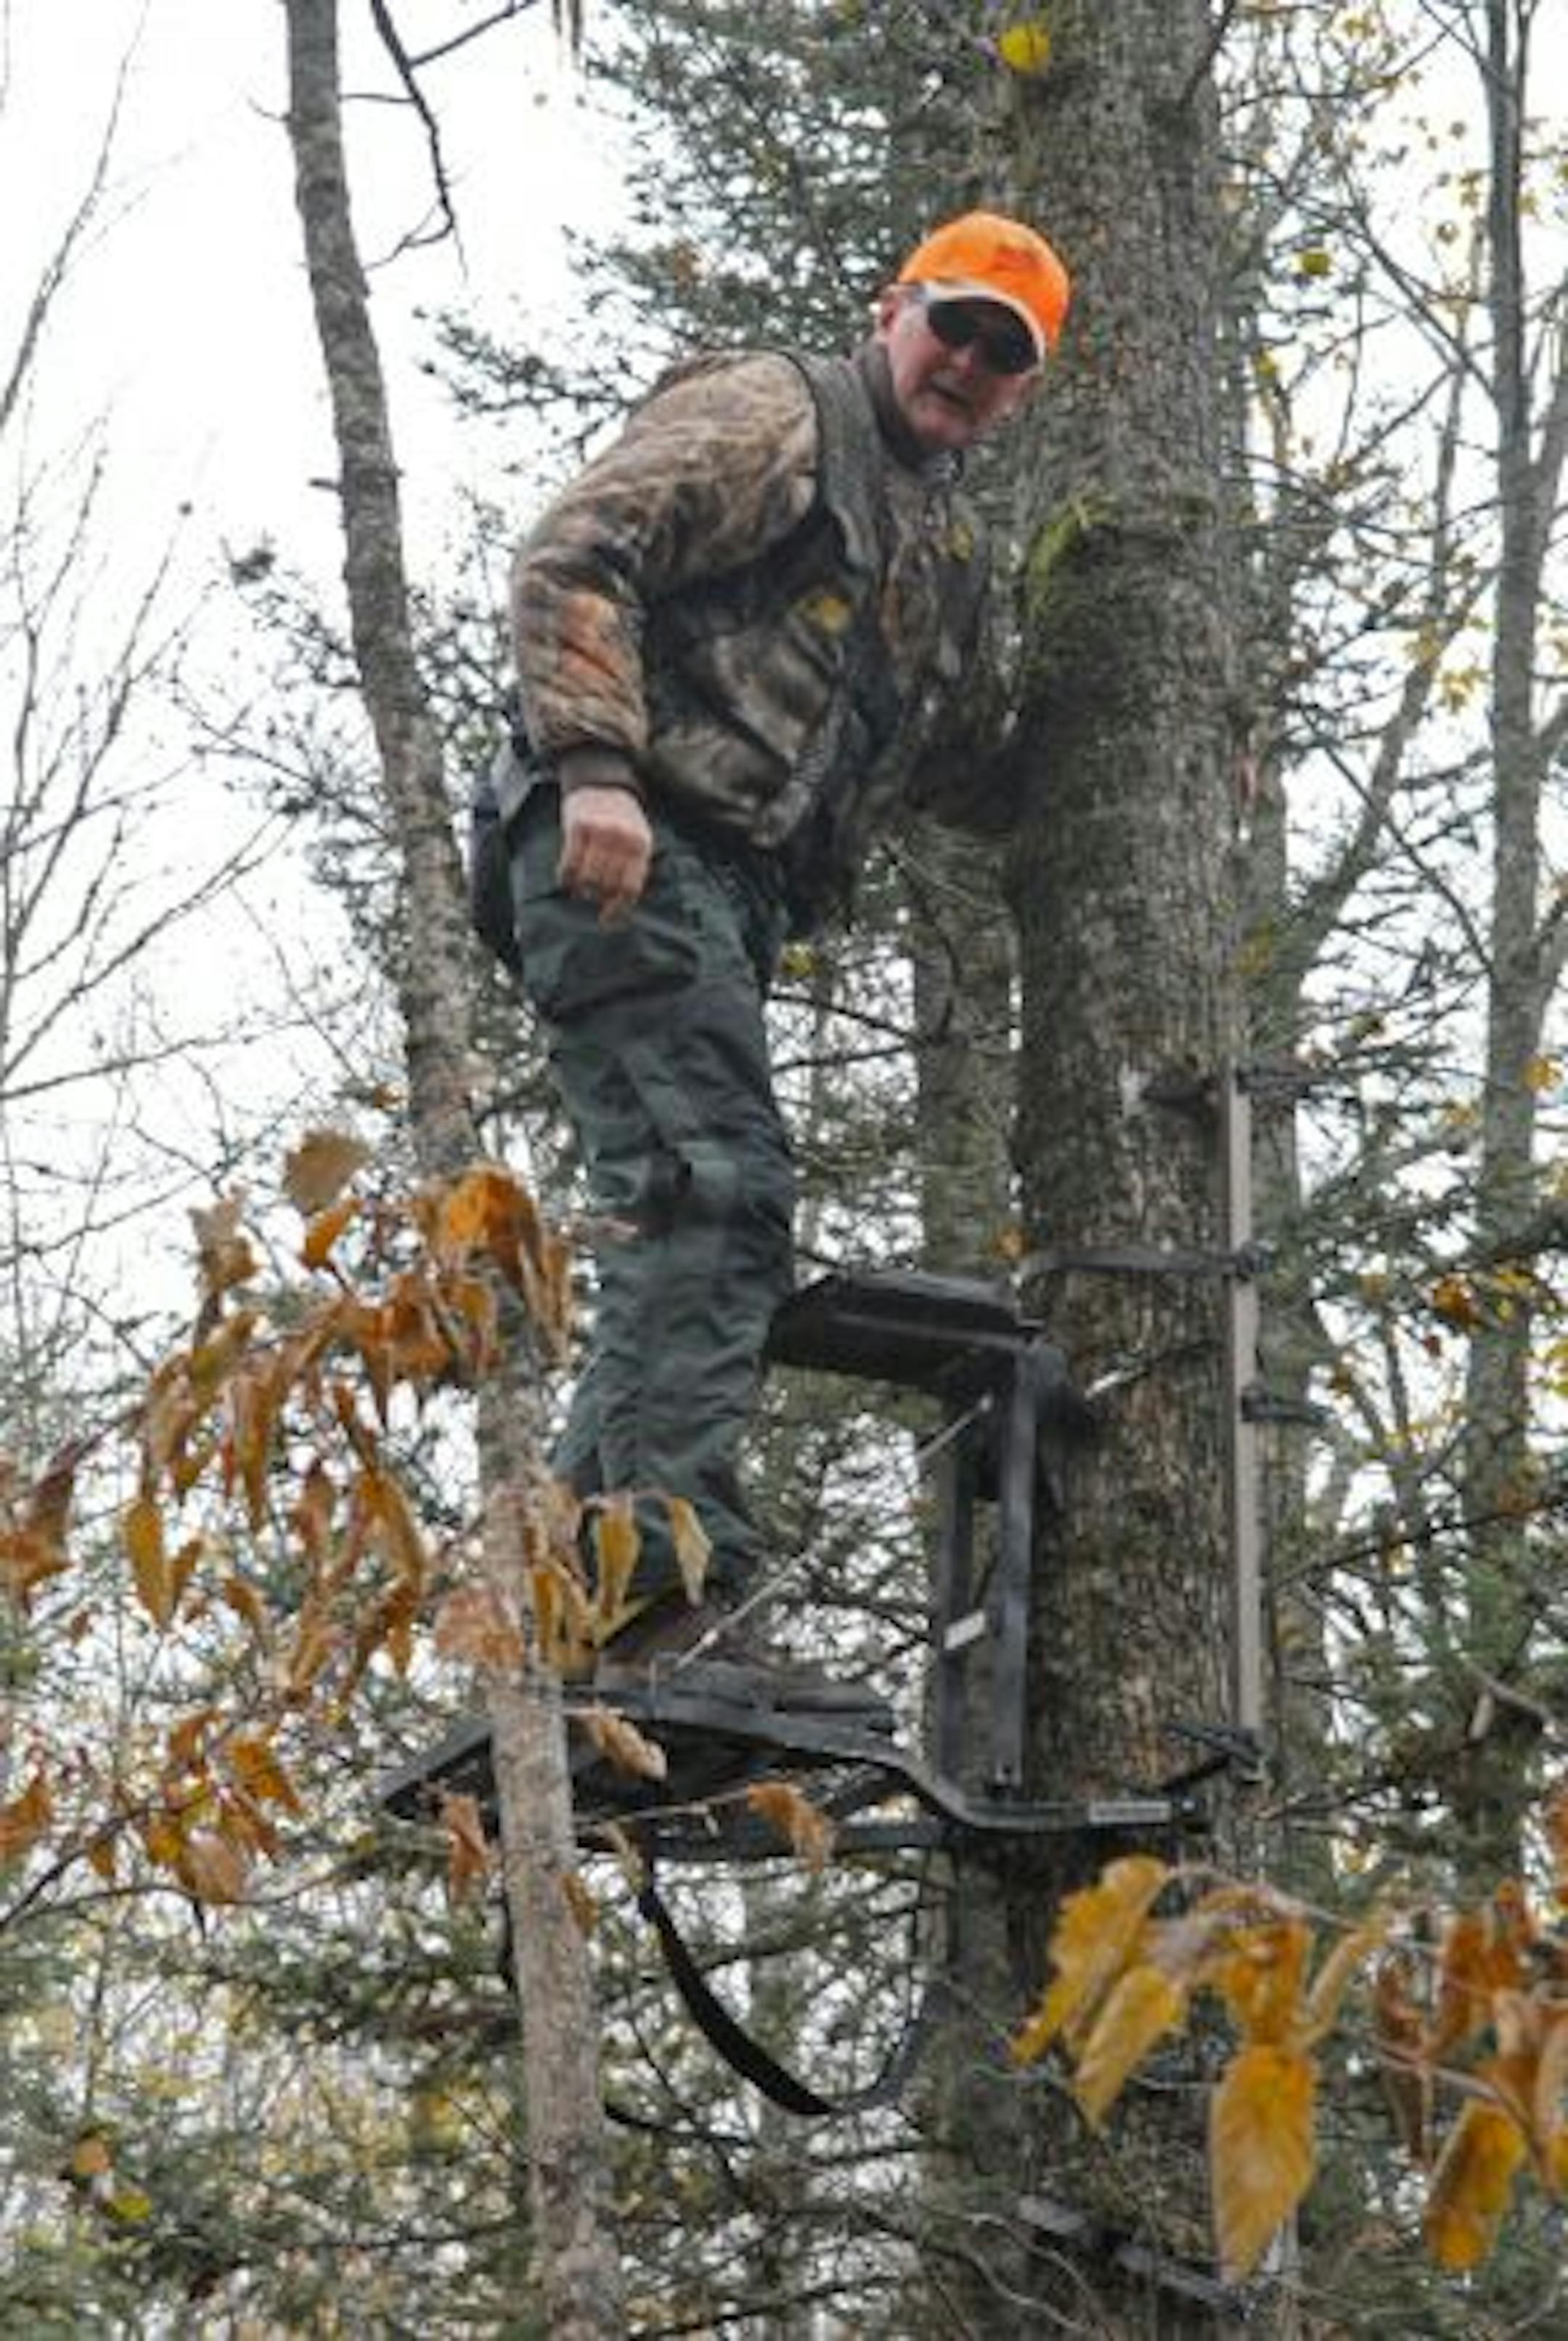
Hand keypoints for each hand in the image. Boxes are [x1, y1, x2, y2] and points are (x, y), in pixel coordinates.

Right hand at [558, 785, 653, 922]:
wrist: (602, 780)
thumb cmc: (621, 815)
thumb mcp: (638, 836)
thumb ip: (633, 864)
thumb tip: (621, 903)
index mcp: (641, 844)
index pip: (630, 887)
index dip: (618, 909)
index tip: (607, 921)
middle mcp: (621, 839)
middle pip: (607, 885)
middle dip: (598, 898)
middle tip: (590, 901)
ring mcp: (600, 832)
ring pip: (588, 877)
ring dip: (581, 890)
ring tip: (578, 891)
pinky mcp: (578, 826)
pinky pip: (570, 862)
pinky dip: (565, 877)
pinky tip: (565, 880)